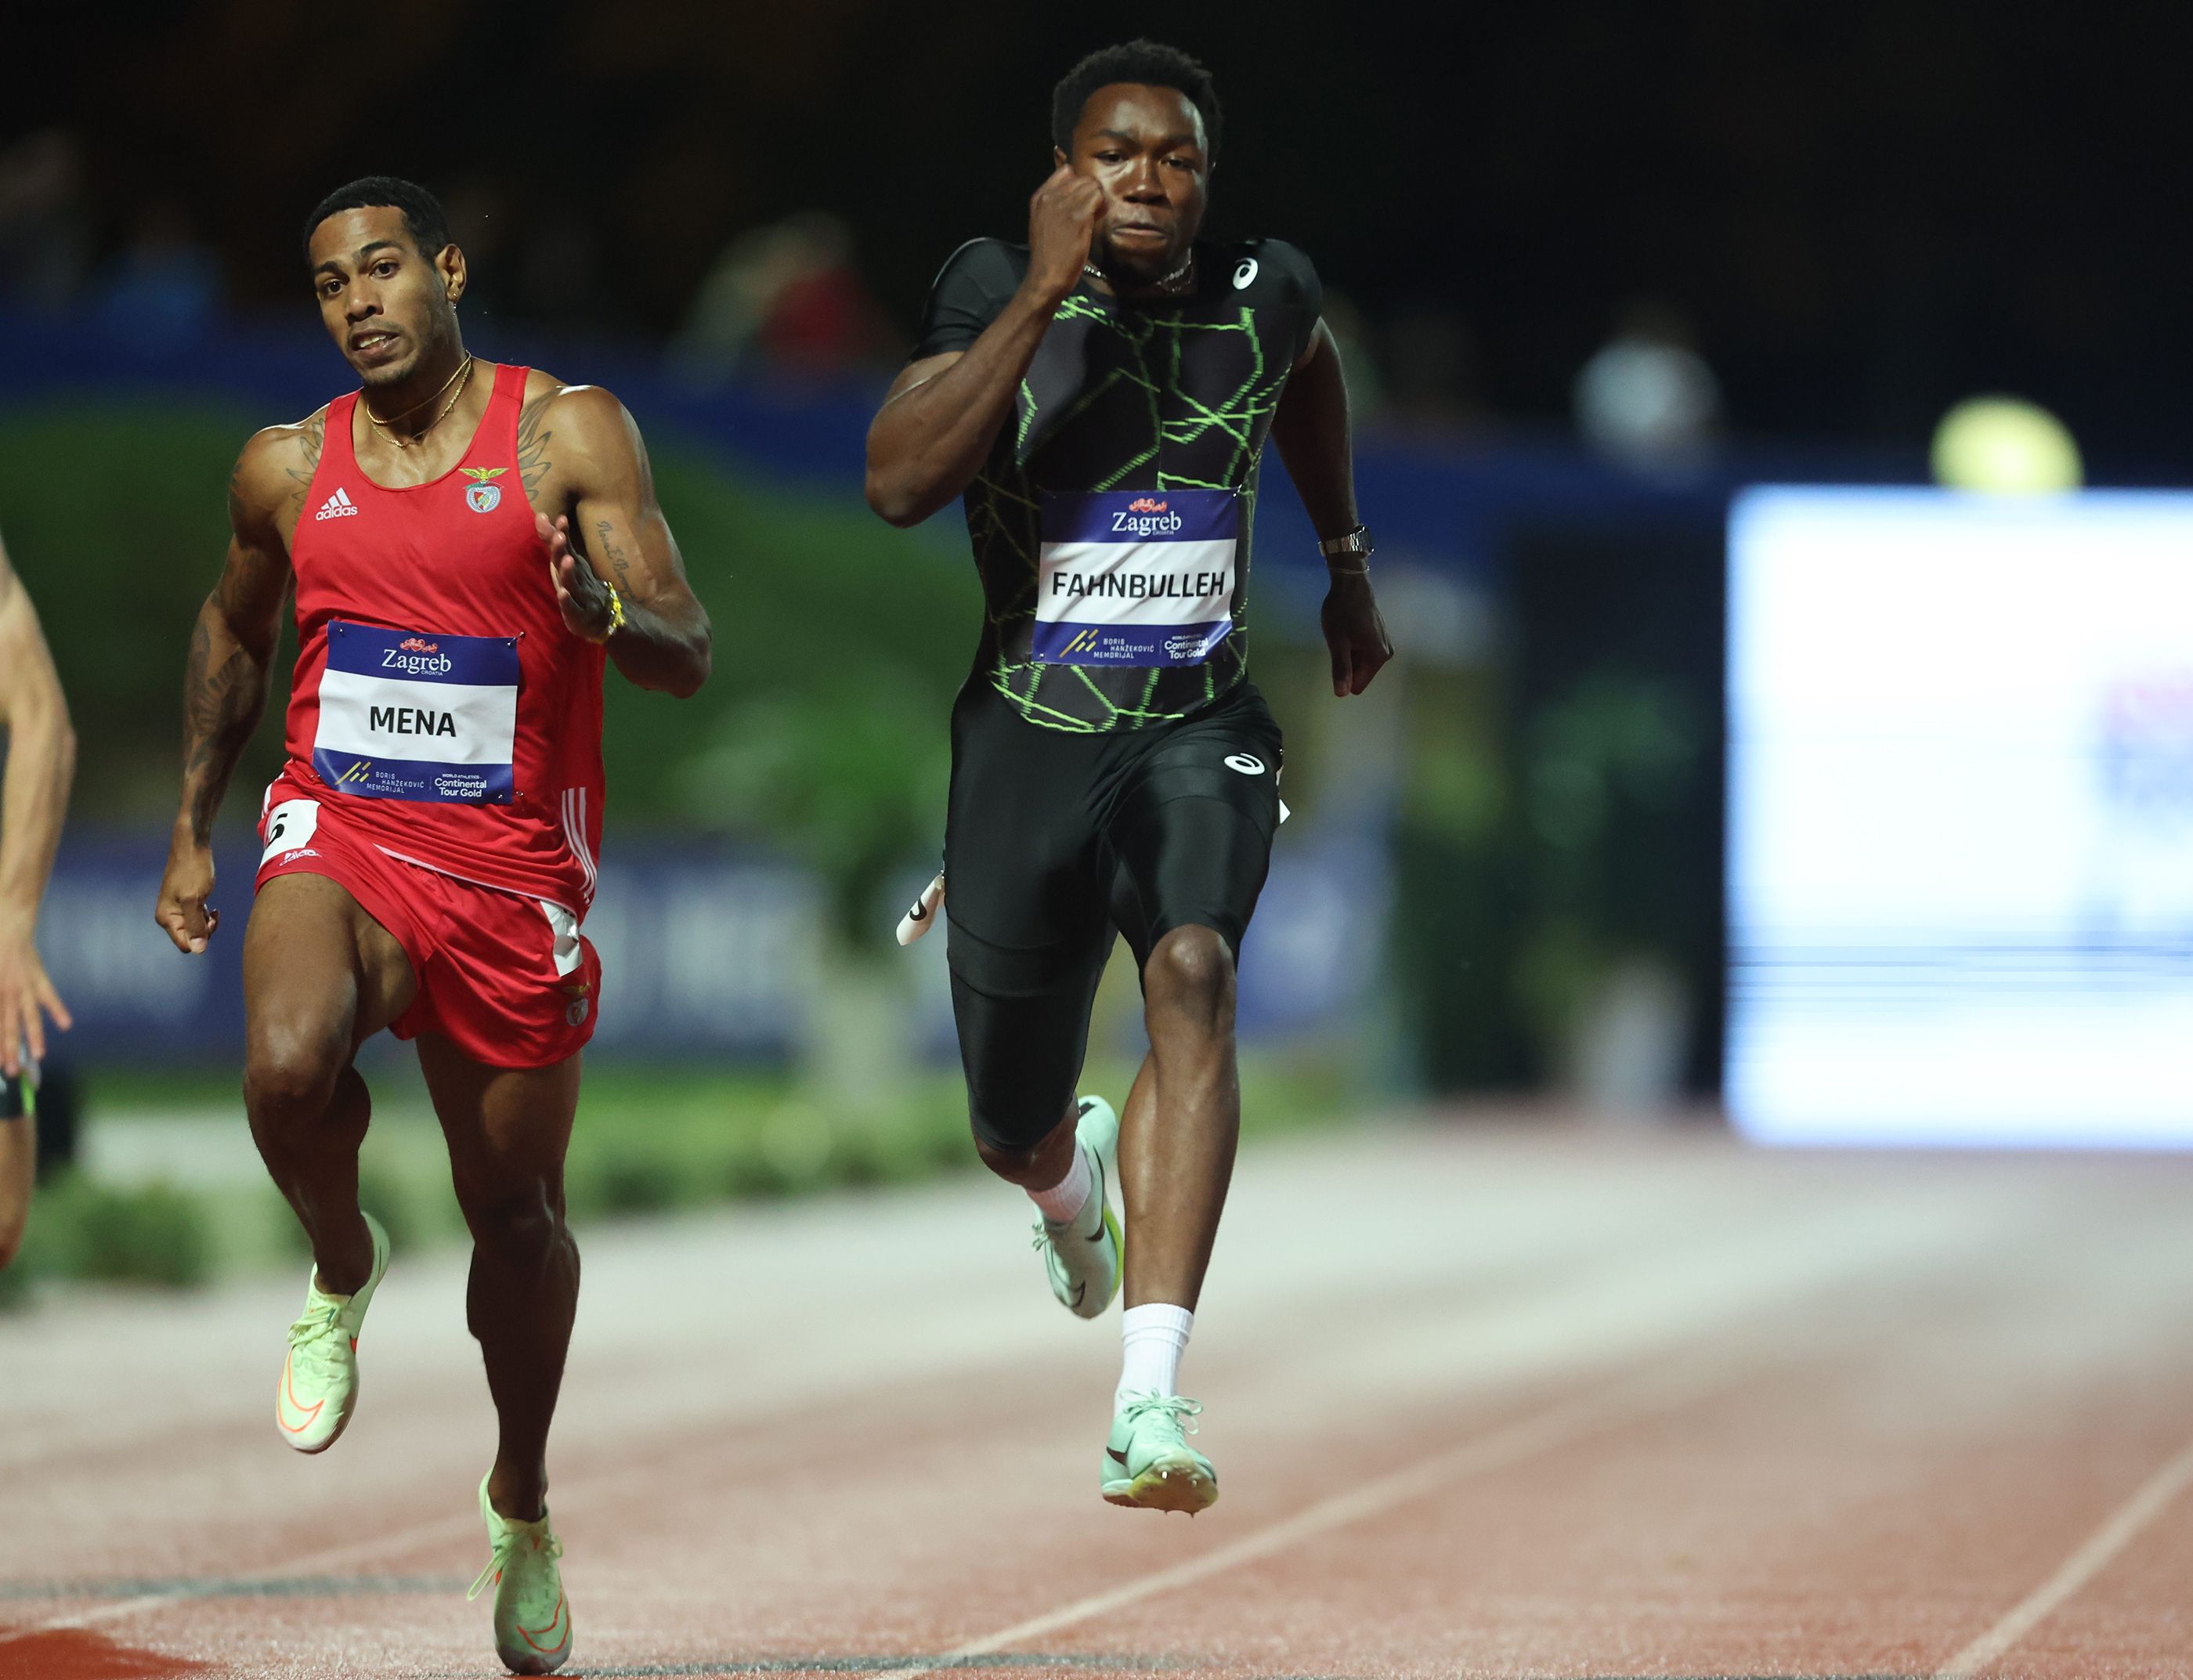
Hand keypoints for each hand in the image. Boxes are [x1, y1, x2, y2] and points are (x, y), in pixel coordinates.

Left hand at [0, 914, 67, 1075]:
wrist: (6, 925)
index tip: (1, 1063)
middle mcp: (8, 994)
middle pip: (8, 1027)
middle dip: (9, 1050)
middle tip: (12, 1070)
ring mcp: (25, 987)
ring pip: (29, 1017)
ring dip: (33, 1037)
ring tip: (39, 1055)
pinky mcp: (38, 979)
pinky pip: (49, 997)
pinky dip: (57, 1010)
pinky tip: (65, 1025)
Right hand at [154, 836, 218, 955]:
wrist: (193, 847)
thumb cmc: (193, 870)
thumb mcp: (194, 899)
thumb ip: (195, 924)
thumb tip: (197, 950)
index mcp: (167, 918)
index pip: (185, 944)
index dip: (200, 939)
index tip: (210, 922)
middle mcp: (168, 916)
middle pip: (190, 938)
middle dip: (205, 931)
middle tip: (214, 915)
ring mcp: (176, 910)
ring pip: (195, 929)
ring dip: (207, 924)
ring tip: (213, 910)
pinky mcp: (186, 903)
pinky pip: (197, 919)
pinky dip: (206, 917)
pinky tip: (213, 908)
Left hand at [539, 513, 614, 641]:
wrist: (605, 618)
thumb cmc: (581, 586)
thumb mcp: (567, 563)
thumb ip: (553, 541)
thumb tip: (539, 515)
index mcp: (575, 565)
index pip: (568, 547)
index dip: (563, 534)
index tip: (561, 518)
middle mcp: (579, 578)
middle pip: (570, 563)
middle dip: (564, 550)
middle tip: (560, 536)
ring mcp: (581, 596)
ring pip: (574, 583)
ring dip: (569, 572)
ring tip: (567, 560)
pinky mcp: (579, 615)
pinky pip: (573, 608)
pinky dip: (568, 601)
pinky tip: (563, 594)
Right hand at [1025, 163, 1103, 305]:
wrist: (1046, 277)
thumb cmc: (1049, 254)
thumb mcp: (1044, 222)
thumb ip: (1057, 205)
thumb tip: (1081, 194)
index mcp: (1040, 197)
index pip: (1066, 172)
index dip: (1078, 184)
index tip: (1080, 202)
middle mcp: (1050, 197)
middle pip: (1082, 178)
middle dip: (1090, 192)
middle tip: (1091, 212)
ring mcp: (1063, 206)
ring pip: (1092, 185)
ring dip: (1098, 199)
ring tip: (1094, 216)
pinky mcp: (1078, 217)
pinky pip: (1098, 197)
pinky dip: (1102, 207)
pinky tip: (1097, 220)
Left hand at [1320, 571, 1393, 696]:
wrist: (1352, 584)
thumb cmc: (1342, 612)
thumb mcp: (1337, 643)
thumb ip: (1341, 669)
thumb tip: (1341, 694)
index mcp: (1378, 658)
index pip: (1357, 686)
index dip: (1342, 675)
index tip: (1337, 654)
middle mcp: (1386, 654)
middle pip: (1360, 673)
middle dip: (1346, 662)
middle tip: (1340, 641)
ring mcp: (1385, 644)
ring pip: (1360, 661)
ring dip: (1349, 652)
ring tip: (1344, 633)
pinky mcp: (1381, 635)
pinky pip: (1363, 650)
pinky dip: (1353, 643)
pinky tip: (1349, 628)